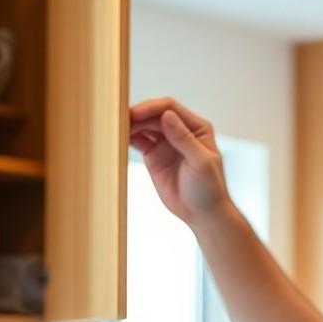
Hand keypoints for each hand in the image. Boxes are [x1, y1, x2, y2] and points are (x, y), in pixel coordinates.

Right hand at [129, 97, 232, 225]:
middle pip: (153, 115)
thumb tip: (166, 115)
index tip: (134, 114)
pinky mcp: (153, 155)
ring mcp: (165, 142)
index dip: (150, 108)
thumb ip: (184, 139)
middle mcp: (179, 130)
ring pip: (143, 126)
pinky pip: (138, 141)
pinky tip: (117, 139)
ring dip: (129, 125)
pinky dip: (127, 138)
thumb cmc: (209, 188)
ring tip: (114, 128)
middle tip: (118, 121)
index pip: (169, 108)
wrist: (202, 213)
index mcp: (196, 127)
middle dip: (136, 115)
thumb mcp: (201, 163)